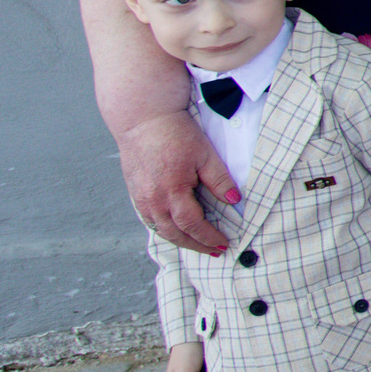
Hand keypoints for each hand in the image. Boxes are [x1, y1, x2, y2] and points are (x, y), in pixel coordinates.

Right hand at [123, 111, 234, 254]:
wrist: (143, 119)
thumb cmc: (175, 134)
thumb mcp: (205, 154)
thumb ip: (220, 180)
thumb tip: (235, 201)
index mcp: (172, 191)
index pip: (193, 225)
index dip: (209, 237)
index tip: (224, 244)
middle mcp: (152, 200)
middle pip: (175, 234)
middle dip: (196, 245)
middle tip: (215, 252)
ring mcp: (140, 198)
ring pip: (160, 230)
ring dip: (180, 240)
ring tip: (198, 245)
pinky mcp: (134, 193)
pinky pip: (149, 220)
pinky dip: (165, 229)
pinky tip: (176, 230)